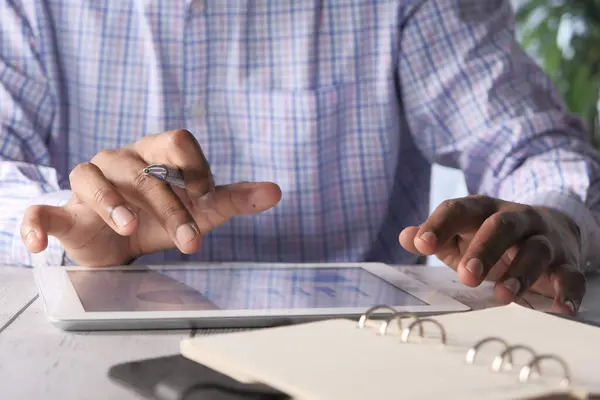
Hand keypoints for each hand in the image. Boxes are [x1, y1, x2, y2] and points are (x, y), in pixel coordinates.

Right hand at [20, 129, 281, 266]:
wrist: (121, 245)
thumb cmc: (162, 219)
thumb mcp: (201, 211)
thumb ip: (235, 199)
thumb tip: (276, 191)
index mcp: (156, 154)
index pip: (177, 141)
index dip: (195, 166)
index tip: (207, 197)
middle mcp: (122, 161)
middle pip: (144, 169)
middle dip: (170, 206)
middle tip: (190, 241)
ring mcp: (90, 183)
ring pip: (95, 179)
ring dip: (114, 205)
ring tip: (131, 228)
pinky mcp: (64, 210)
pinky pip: (42, 211)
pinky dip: (38, 224)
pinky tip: (40, 245)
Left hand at [399, 195, 585, 314]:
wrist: (549, 228)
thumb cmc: (491, 238)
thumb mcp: (461, 234)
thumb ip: (436, 237)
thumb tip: (405, 237)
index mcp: (482, 210)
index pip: (459, 209)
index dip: (439, 225)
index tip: (421, 245)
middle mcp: (515, 219)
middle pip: (502, 226)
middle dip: (484, 250)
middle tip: (467, 277)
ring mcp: (543, 239)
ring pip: (536, 250)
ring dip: (521, 272)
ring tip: (503, 296)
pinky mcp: (566, 261)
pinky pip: (571, 274)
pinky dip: (567, 291)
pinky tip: (560, 307)